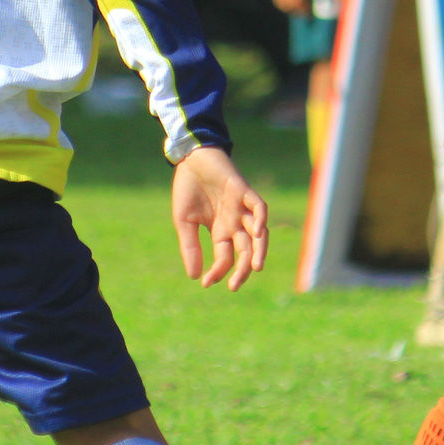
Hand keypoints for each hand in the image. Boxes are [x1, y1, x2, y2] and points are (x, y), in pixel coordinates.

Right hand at [170, 146, 269, 289]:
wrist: (190, 158)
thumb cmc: (188, 188)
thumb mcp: (184, 222)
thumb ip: (190, 247)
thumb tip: (193, 276)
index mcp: (221, 231)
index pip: (225, 258)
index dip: (218, 272)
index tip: (206, 283)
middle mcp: (235, 223)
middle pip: (245, 250)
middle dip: (242, 270)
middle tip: (234, 286)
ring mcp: (241, 208)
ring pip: (257, 233)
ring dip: (258, 250)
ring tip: (255, 268)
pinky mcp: (244, 191)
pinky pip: (258, 207)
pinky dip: (260, 219)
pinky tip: (255, 232)